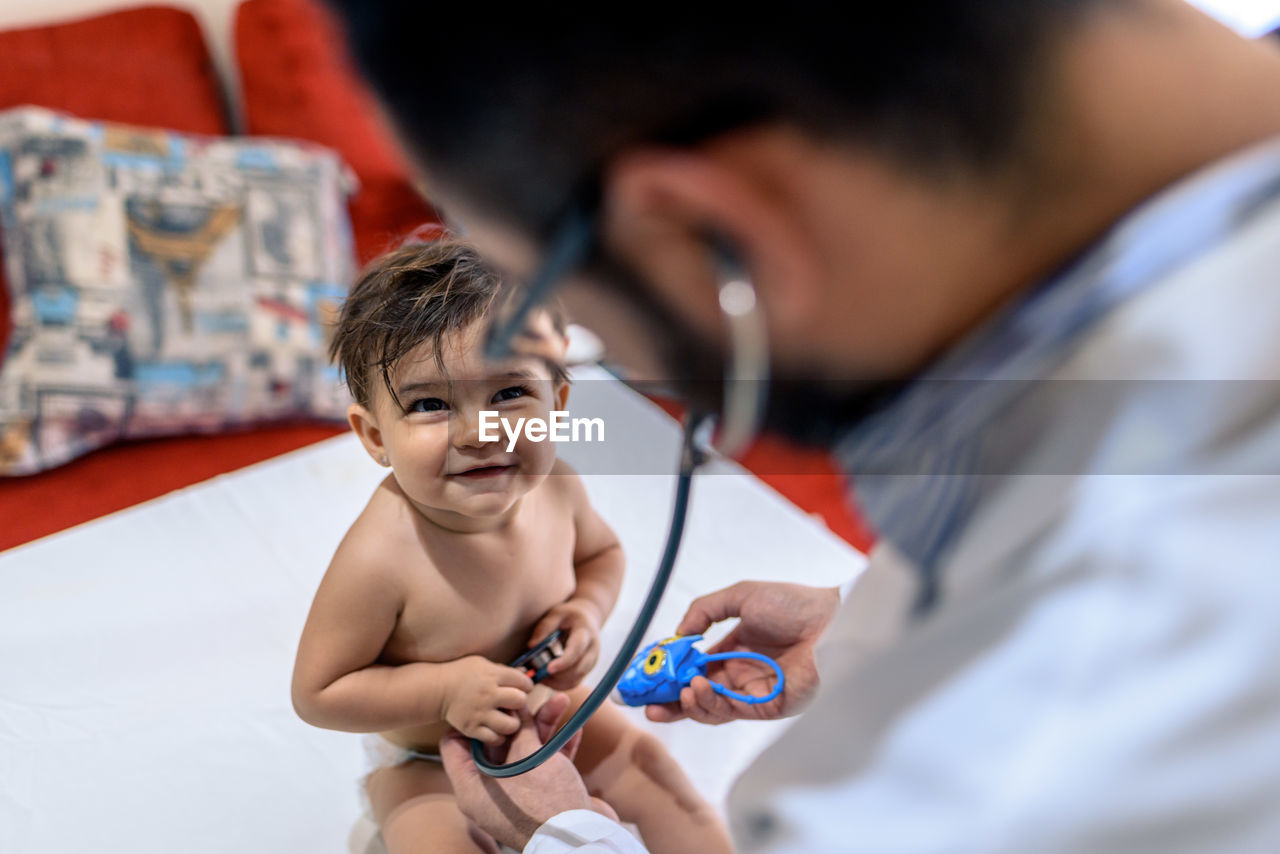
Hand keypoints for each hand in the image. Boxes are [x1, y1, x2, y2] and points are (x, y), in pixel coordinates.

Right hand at [441, 655, 533, 744]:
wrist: (437, 689)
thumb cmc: (462, 674)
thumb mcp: (483, 664)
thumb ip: (504, 670)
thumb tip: (524, 673)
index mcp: (492, 675)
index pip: (523, 681)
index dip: (526, 685)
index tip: (522, 688)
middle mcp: (488, 694)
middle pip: (520, 701)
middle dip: (520, 702)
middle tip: (513, 704)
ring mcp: (480, 713)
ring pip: (510, 724)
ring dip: (512, 723)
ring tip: (506, 719)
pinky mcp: (472, 728)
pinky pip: (494, 738)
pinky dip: (498, 737)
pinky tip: (495, 730)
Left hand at [441, 691, 618, 850]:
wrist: (581, 839)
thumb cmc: (546, 802)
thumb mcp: (527, 758)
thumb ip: (521, 729)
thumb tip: (516, 707)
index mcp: (472, 789)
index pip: (455, 747)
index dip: (470, 721)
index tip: (487, 701)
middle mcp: (491, 793)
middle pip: (497, 745)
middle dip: (517, 718)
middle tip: (528, 697)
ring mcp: (518, 795)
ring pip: (526, 751)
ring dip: (545, 726)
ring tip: (562, 701)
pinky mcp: (543, 797)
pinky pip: (546, 764)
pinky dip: (558, 745)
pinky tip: (573, 727)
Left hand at [527, 599, 601, 689]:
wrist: (588, 618)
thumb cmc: (569, 615)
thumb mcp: (556, 613)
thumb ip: (544, 627)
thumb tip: (532, 646)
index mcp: (585, 632)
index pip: (577, 650)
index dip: (564, 661)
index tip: (549, 669)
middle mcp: (592, 650)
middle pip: (578, 669)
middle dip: (557, 675)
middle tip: (537, 673)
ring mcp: (591, 662)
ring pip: (576, 680)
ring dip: (556, 682)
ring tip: (539, 675)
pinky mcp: (586, 670)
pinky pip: (574, 683)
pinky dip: (559, 684)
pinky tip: (547, 678)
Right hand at [645, 581, 839, 724]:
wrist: (832, 619)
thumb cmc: (793, 603)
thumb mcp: (740, 596)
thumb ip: (703, 611)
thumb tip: (677, 634)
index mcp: (734, 649)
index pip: (694, 668)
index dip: (669, 673)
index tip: (644, 675)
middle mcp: (741, 674)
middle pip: (696, 694)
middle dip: (667, 699)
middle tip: (641, 701)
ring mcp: (753, 692)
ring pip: (709, 707)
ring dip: (687, 703)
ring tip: (678, 691)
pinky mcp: (767, 707)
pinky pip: (730, 711)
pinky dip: (708, 703)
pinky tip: (695, 689)